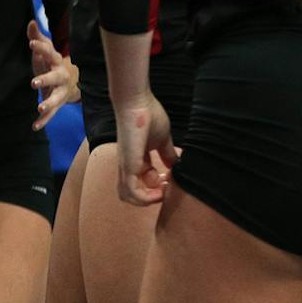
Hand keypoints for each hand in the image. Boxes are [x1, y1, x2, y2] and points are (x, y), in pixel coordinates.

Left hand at [27, 20, 78, 128]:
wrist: (71, 83)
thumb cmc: (51, 64)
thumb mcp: (45, 51)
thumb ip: (38, 38)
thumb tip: (31, 21)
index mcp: (56, 62)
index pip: (50, 53)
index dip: (41, 48)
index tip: (31, 43)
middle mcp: (60, 76)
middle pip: (55, 77)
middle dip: (46, 79)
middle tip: (34, 82)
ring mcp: (59, 91)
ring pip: (56, 98)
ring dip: (48, 103)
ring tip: (39, 107)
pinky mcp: (56, 104)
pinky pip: (51, 114)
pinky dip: (43, 121)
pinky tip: (35, 126)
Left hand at [113, 92, 175, 206]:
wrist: (136, 103)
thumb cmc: (148, 117)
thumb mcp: (162, 139)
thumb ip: (167, 153)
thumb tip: (176, 164)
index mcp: (135, 161)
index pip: (140, 184)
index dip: (156, 188)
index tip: (170, 181)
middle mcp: (127, 167)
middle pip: (130, 194)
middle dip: (150, 197)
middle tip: (166, 188)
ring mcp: (125, 167)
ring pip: (127, 196)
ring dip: (148, 200)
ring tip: (163, 190)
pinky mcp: (128, 165)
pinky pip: (131, 191)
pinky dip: (145, 197)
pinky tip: (161, 188)